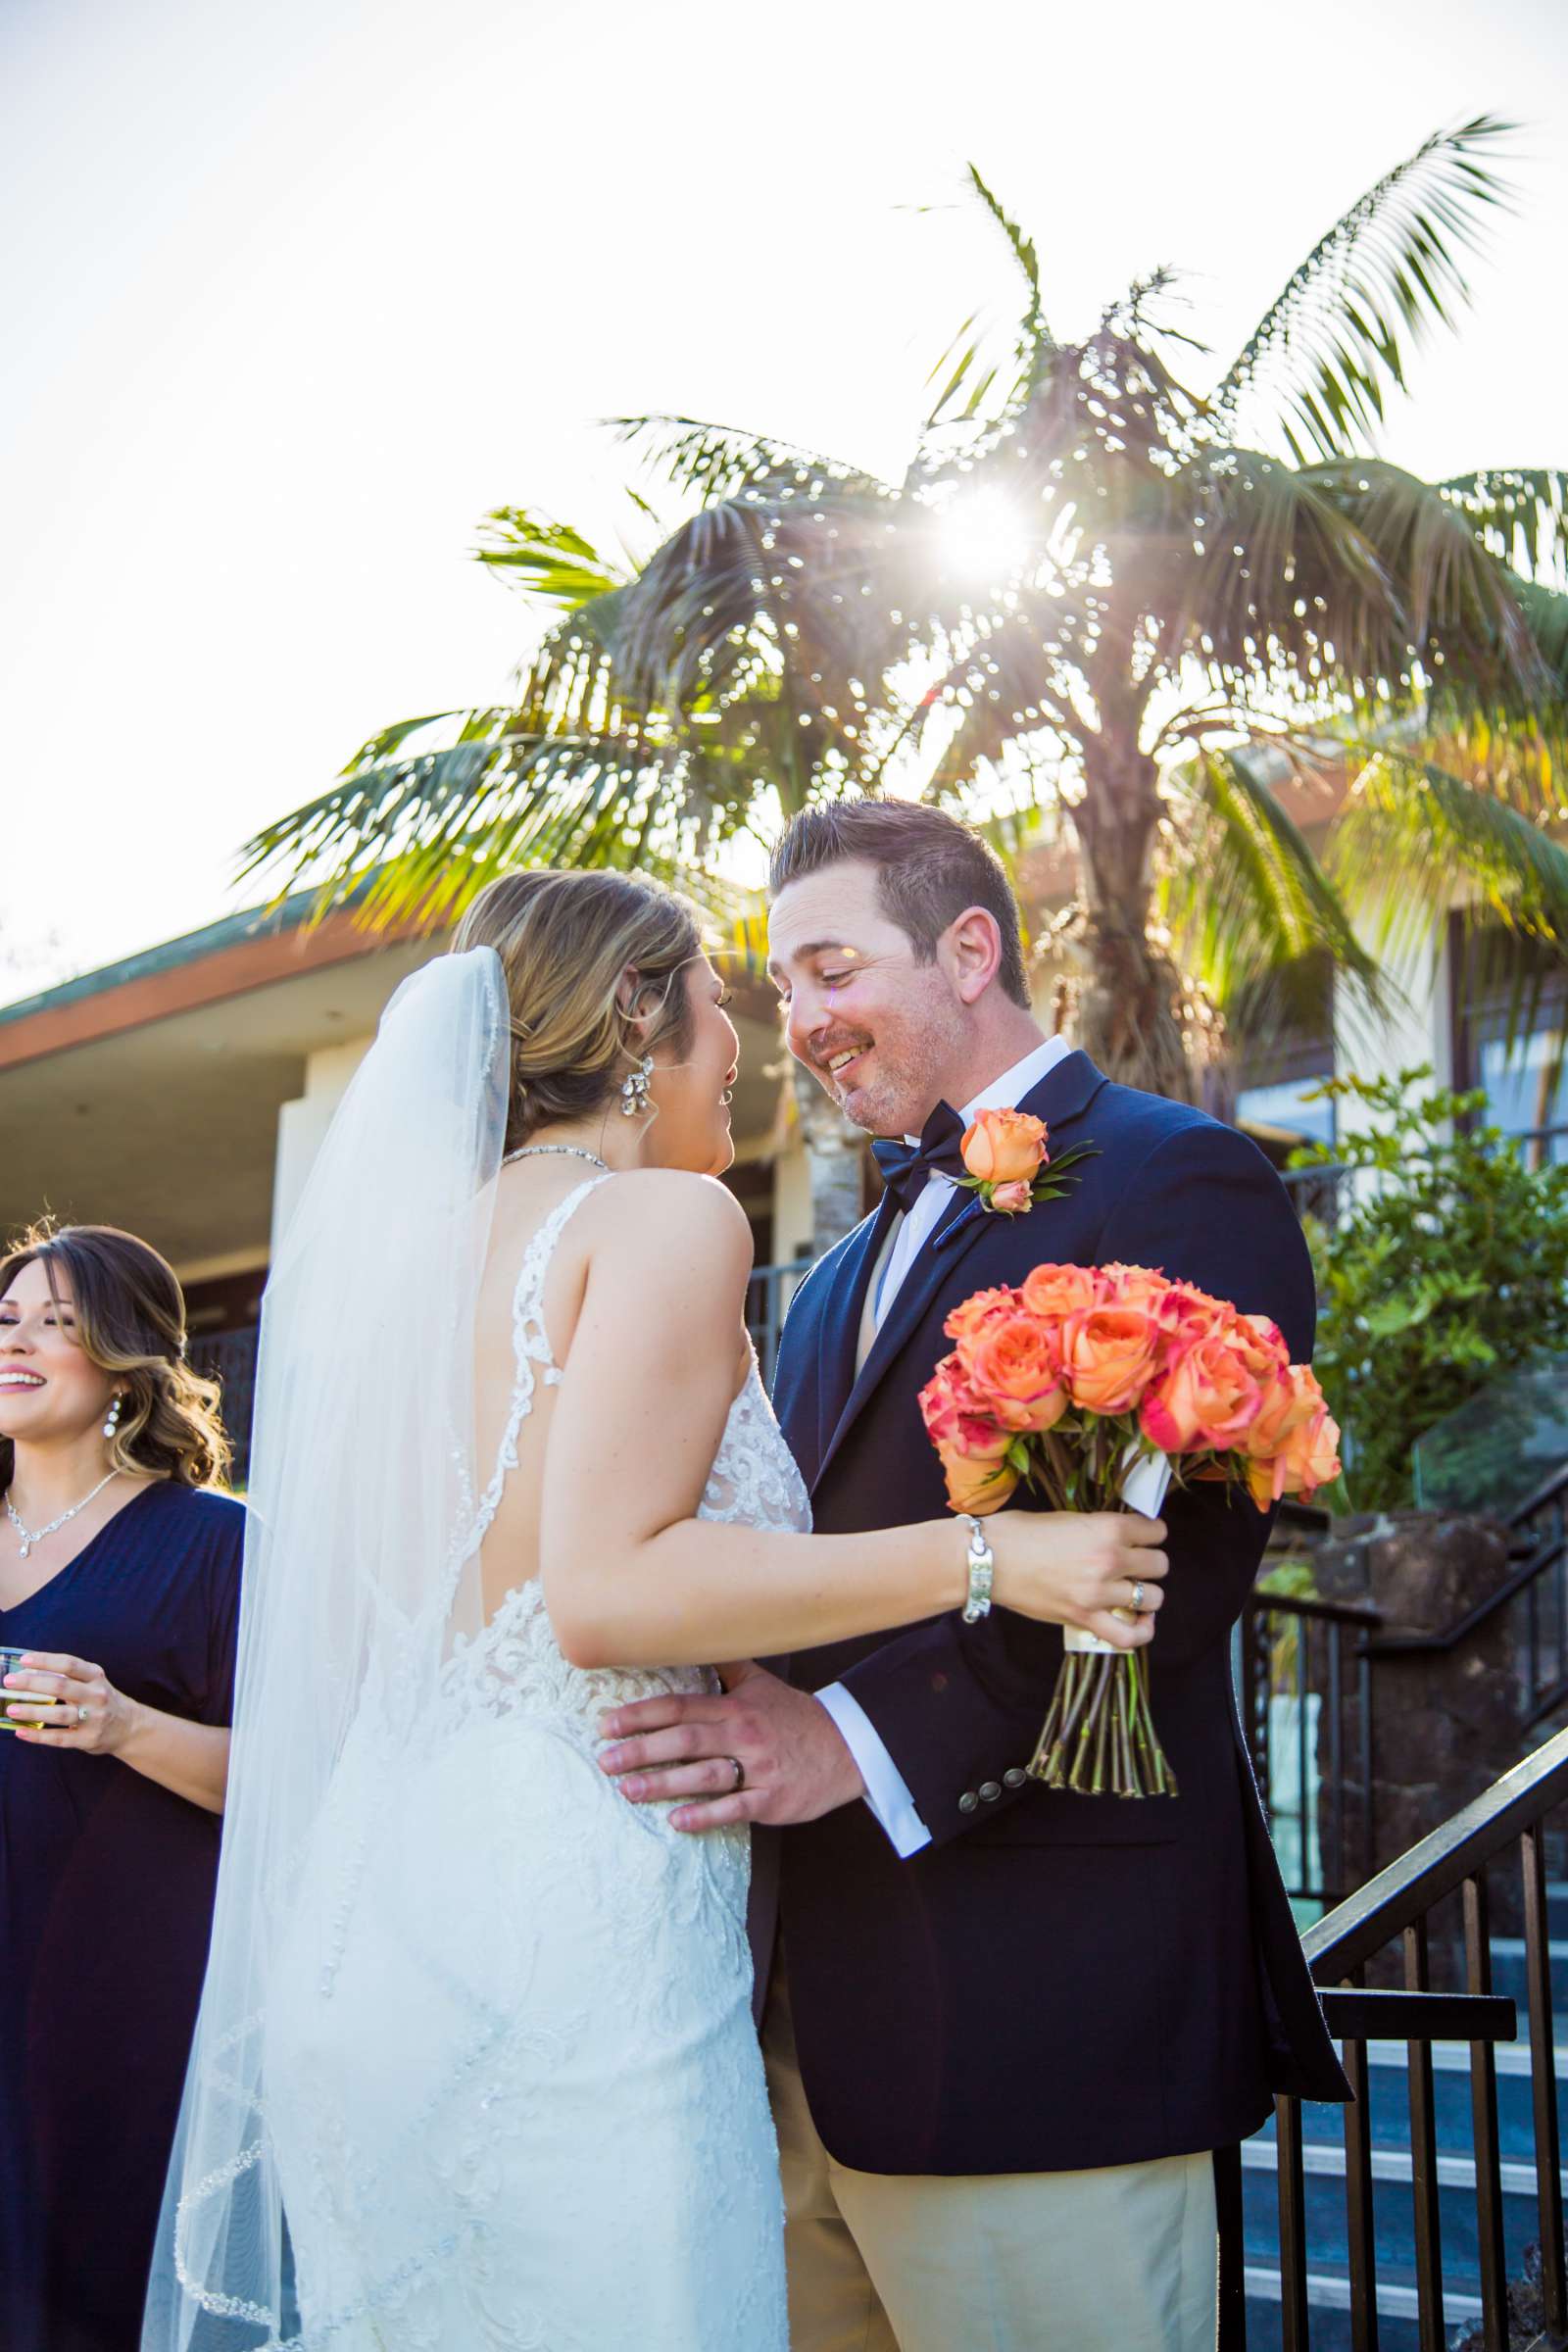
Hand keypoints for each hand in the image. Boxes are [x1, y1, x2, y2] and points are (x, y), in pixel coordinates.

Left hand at [2, 1651, 134, 1754]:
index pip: (69, 1664)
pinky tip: (22, 1732)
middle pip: (60, 1686)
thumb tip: (28, 1673)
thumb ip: (66, 1677)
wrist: (130, 1727)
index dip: (46, 1660)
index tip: (24, 1659)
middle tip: (9, 1682)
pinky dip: (39, 1736)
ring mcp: (93, 1718)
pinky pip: (60, 1738)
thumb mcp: (92, 1683)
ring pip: (59, 1714)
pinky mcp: (88, 1739)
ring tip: (12, 1710)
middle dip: (32, 1683)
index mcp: (96, 1676)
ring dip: (32, 1711)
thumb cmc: (102, 1700)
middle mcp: (96, 1695)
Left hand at [598, 1660, 865, 1832]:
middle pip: (685, 1740)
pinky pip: (735, 1808)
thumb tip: (696, 1637)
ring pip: (704, 1775)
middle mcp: (743, 1734)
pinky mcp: (773, 1799)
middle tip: (605, 1761)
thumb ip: (726, 1666)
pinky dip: (705, 1815)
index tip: (607, 1725)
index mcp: (736, 1706)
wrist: (848, 1747)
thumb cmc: (796, 1717)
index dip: (641, 1714)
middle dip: (641, 1750)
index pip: (680, 1707)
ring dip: (663, 1784)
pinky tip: (677, 1821)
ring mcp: (759, 1768)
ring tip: (628, 1792)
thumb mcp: (762, 1684)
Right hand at [991, 1512, 1167, 1649]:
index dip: (1153, 1533)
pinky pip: (1129, 1635)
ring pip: (1153, 1598)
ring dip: (1148, 1594)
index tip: (1146, 1536)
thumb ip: (1098, 1529)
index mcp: (1107, 1527)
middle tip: (1136, 1563)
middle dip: (1150, 1563)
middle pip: (1158, 1564)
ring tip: (1134, 1591)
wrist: (989, 1559)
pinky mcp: (1085, 1618)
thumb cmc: (1021, 1532)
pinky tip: (1140, 1620)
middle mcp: (1110, 1559)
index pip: (1155, 1531)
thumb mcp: (1068, 1518)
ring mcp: (1099, 1592)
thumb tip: (1119, 1538)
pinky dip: (1142, 1630)